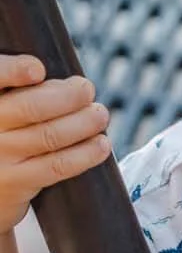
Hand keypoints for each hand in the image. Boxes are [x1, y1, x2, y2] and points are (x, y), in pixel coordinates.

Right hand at [0, 56, 110, 234]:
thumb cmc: (5, 129)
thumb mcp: (7, 103)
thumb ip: (23, 89)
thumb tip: (69, 83)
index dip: (14, 71)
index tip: (38, 70)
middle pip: (31, 107)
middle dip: (69, 96)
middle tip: (86, 89)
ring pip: (50, 135)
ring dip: (83, 122)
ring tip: (99, 114)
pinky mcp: (14, 183)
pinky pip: (57, 165)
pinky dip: (85, 154)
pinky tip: (101, 145)